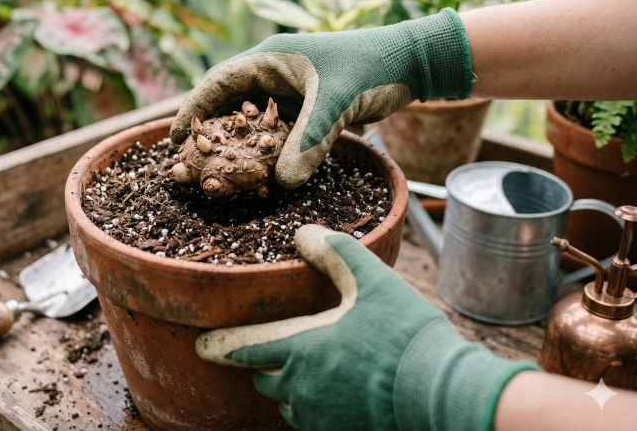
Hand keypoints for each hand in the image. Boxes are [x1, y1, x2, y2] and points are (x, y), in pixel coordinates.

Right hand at [171, 9, 473, 187]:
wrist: (413, 62)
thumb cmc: (372, 67)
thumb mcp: (336, 101)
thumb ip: (310, 140)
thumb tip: (281, 183)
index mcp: (271, 58)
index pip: (218, 83)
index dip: (192, 108)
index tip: (171, 137)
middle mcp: (275, 72)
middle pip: (230, 103)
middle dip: (209, 130)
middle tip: (189, 162)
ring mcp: (293, 90)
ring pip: (253, 119)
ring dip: (238, 143)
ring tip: (218, 171)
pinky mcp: (311, 106)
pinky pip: (278, 130)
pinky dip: (267, 149)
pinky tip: (262, 172)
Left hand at [196, 225, 537, 430]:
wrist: (442, 394)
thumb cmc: (406, 335)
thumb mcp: (372, 281)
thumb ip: (335, 252)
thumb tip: (304, 232)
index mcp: (300, 349)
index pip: (244, 349)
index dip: (221, 346)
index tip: (202, 345)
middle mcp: (300, 387)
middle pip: (263, 377)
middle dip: (263, 362)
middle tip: (273, 348)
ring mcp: (319, 416)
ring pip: (287, 401)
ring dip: (289, 385)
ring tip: (311, 367)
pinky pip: (311, 420)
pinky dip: (313, 404)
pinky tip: (337, 389)